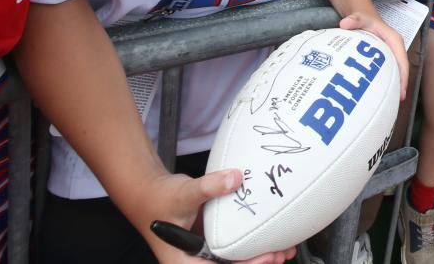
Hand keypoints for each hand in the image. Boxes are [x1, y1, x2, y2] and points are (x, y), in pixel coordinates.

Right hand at [140, 170, 295, 263]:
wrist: (150, 192)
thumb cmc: (158, 199)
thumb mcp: (183, 194)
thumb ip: (208, 187)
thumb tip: (235, 178)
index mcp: (184, 262)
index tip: (266, 257)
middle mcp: (195, 261)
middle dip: (258, 263)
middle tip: (281, 253)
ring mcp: (205, 252)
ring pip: (235, 260)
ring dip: (259, 256)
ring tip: (283, 250)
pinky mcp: (212, 241)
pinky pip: (234, 246)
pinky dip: (251, 242)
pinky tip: (270, 237)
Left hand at [339, 11, 409, 97]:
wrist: (364, 16)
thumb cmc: (364, 18)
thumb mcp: (360, 17)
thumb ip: (354, 20)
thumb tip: (344, 24)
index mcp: (394, 40)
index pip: (402, 60)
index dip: (403, 76)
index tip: (401, 91)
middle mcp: (395, 48)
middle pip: (402, 69)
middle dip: (401, 85)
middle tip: (396, 102)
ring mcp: (391, 54)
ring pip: (396, 72)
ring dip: (395, 85)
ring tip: (390, 102)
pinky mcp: (385, 58)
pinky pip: (388, 71)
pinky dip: (386, 82)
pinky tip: (380, 93)